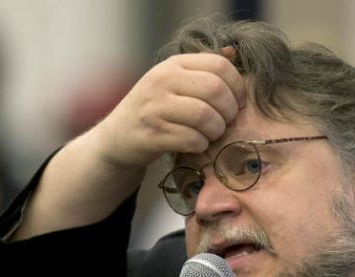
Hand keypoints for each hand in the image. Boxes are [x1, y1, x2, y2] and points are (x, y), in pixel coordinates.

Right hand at [92, 48, 245, 169]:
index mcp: (173, 65)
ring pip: (206, 117)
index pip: (219, 65)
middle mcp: (162, 81)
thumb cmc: (153, 109)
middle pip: (215, 90)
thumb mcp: (172, 82)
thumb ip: (201, 69)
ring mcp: (155, 107)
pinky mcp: (152, 134)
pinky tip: (196, 144)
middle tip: (226, 122)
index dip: (237, 86)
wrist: (116, 138)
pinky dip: (201, 145)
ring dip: (216, 131)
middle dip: (229, 111)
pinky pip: (192, 139)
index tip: (238, 103)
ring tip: (211, 134)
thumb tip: (233, 52)